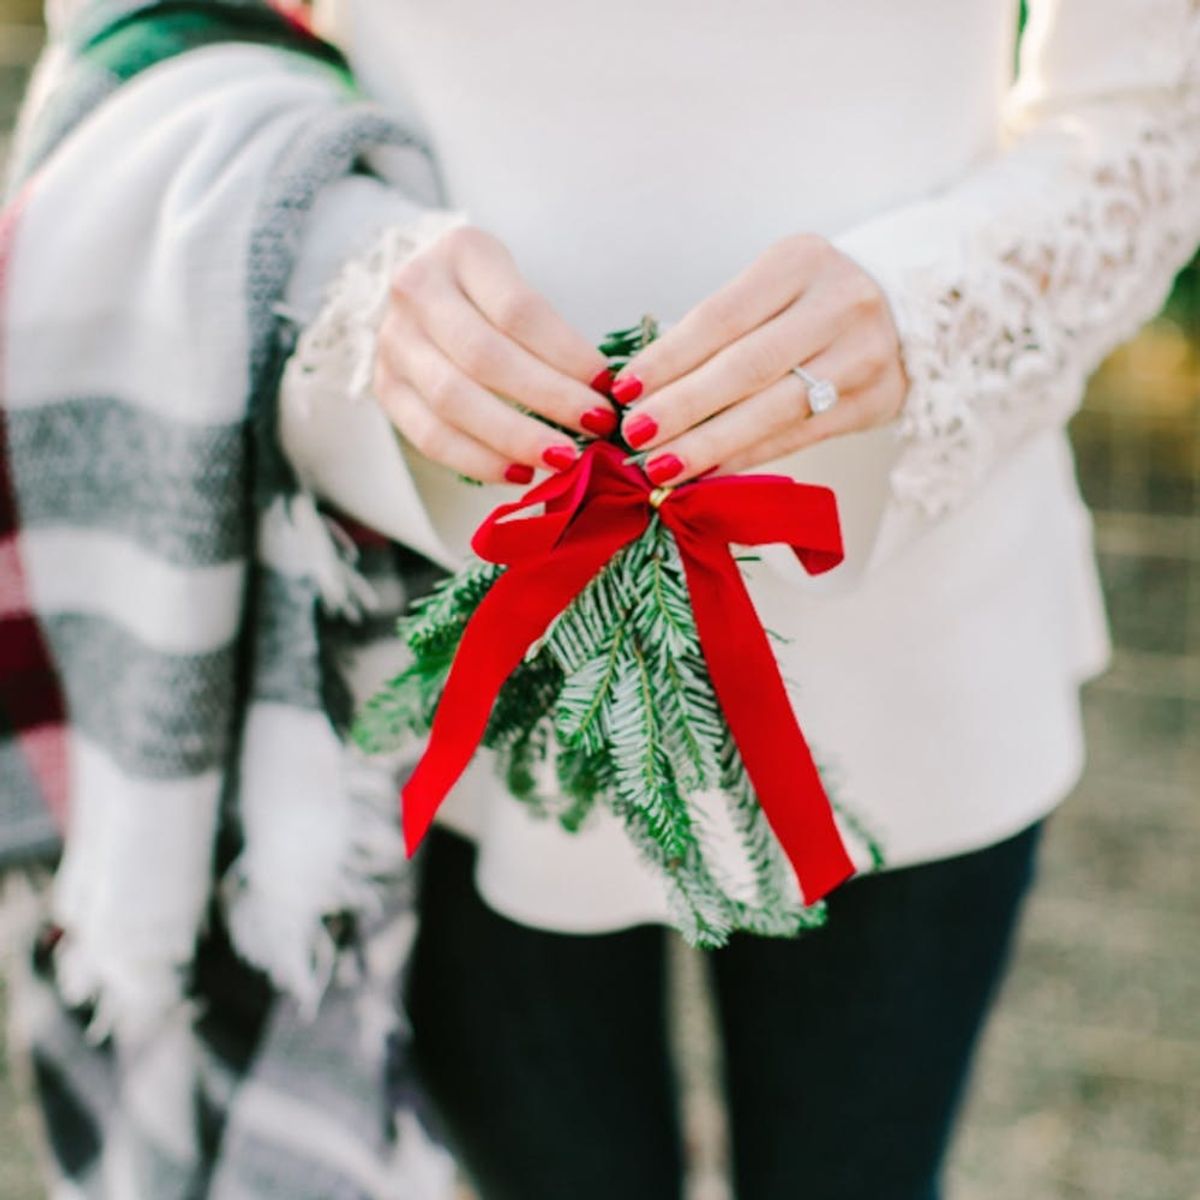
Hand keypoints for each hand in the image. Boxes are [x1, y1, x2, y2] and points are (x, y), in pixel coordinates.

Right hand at [372, 223, 615, 484]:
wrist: (419, 291)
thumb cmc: (487, 293)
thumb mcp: (517, 283)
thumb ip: (550, 332)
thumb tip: (603, 396)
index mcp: (461, 252)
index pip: (520, 311)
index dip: (568, 355)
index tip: (608, 387)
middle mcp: (416, 292)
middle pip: (486, 357)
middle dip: (549, 399)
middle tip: (597, 428)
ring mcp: (393, 341)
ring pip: (454, 401)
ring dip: (515, 437)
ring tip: (563, 458)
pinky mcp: (385, 387)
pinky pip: (430, 437)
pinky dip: (479, 460)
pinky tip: (520, 472)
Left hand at [608, 234, 907, 485]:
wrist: (913, 310)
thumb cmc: (814, 299)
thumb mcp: (773, 286)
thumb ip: (719, 329)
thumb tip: (643, 387)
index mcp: (800, 262)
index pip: (721, 316)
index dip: (669, 357)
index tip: (625, 390)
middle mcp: (839, 304)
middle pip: (746, 366)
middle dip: (683, 407)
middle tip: (635, 437)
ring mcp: (862, 356)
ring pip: (772, 409)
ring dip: (709, 443)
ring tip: (661, 466)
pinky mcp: (873, 403)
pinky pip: (796, 436)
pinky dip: (746, 458)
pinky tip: (707, 474)